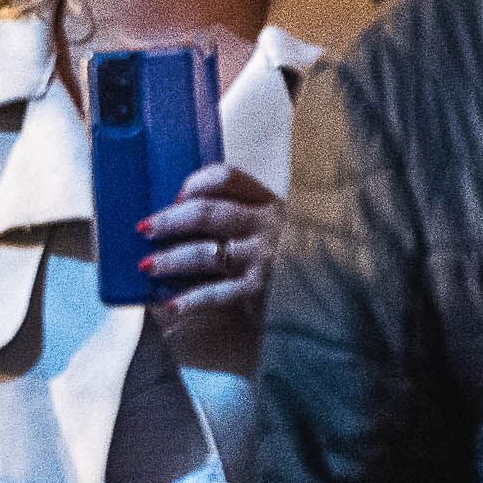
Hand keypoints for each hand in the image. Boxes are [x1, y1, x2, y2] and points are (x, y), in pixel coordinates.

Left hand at [138, 160, 280, 357]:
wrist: (338, 295)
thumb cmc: (297, 261)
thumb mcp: (280, 230)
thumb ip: (244, 218)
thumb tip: (184, 216)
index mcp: (269, 203)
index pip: (228, 177)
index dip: (196, 183)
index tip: (177, 195)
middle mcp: (267, 225)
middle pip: (207, 212)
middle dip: (170, 220)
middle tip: (144, 228)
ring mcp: (264, 257)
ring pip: (204, 252)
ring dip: (170, 259)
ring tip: (147, 265)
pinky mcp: (260, 290)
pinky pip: (216, 293)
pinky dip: (190, 300)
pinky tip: (170, 305)